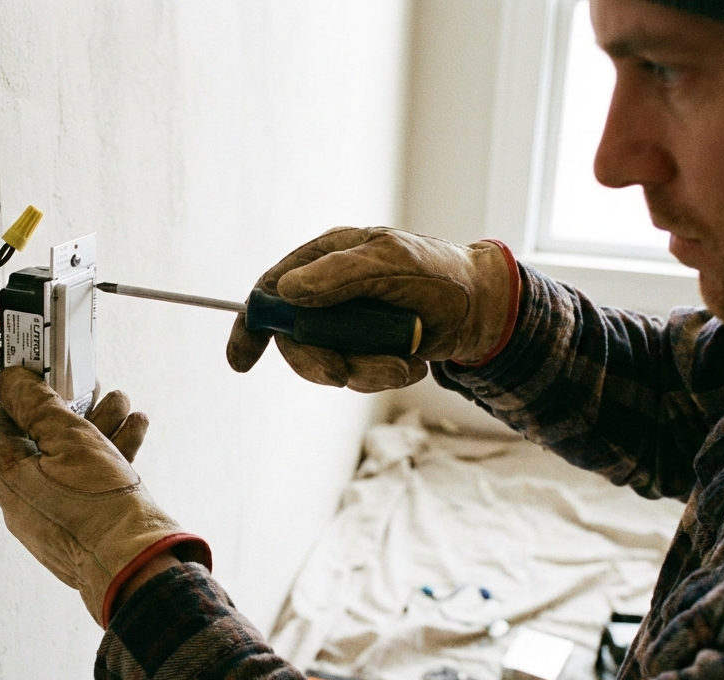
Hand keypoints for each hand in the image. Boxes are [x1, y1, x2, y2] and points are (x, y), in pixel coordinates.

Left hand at [0, 367, 210, 626]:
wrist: (134, 561)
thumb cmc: (100, 506)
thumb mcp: (68, 436)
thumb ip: (36, 403)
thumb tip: (11, 381)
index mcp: (9, 478)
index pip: (6, 423)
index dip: (29, 394)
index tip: (49, 377)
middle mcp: (24, 500)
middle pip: (45, 440)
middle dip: (76, 408)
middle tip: (94, 389)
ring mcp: (53, 516)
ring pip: (72, 460)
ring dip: (99, 427)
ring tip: (124, 406)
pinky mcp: (80, 527)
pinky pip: (87, 484)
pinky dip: (107, 457)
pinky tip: (133, 433)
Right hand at [226, 227, 518, 391]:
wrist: (482, 309)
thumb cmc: (439, 273)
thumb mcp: (392, 262)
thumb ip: (340, 274)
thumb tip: (287, 290)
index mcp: (327, 258)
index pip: (272, 290)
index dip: (252, 324)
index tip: (241, 360)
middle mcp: (328, 292)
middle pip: (294, 339)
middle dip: (317, 362)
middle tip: (342, 374)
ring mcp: (346, 324)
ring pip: (326, 363)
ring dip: (363, 372)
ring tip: (403, 363)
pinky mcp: (364, 350)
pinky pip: (354, 377)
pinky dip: (381, 376)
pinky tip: (410, 364)